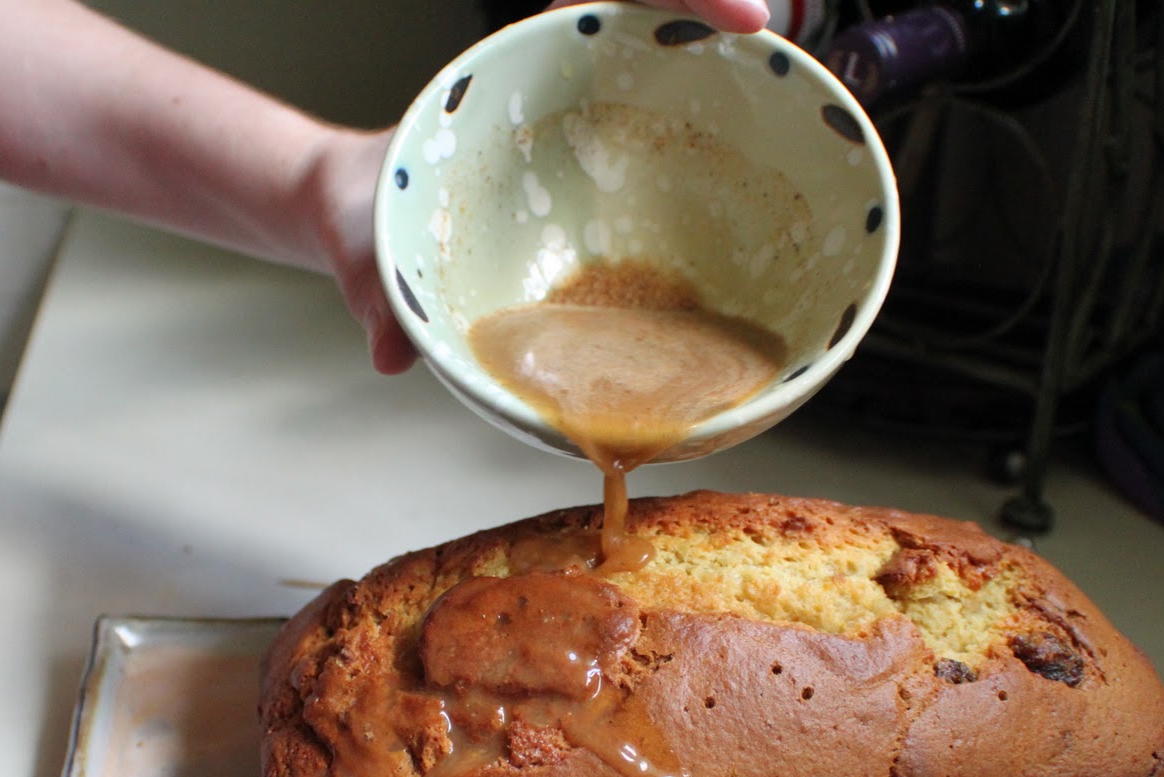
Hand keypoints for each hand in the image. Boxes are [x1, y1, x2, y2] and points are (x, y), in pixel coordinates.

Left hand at [310, 0, 772, 376]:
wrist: (361, 221)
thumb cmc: (369, 211)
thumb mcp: (363, 246)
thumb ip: (378, 295)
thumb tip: (391, 356)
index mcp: (507, 79)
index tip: (748, 19)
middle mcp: (561, 92)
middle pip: (664, 30)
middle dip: (726, 25)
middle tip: (784, 56)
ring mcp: (589, 131)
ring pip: (681, 92)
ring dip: (742, 102)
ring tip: (801, 131)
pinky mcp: (602, 181)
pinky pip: (671, 160)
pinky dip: (721, 173)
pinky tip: (759, 209)